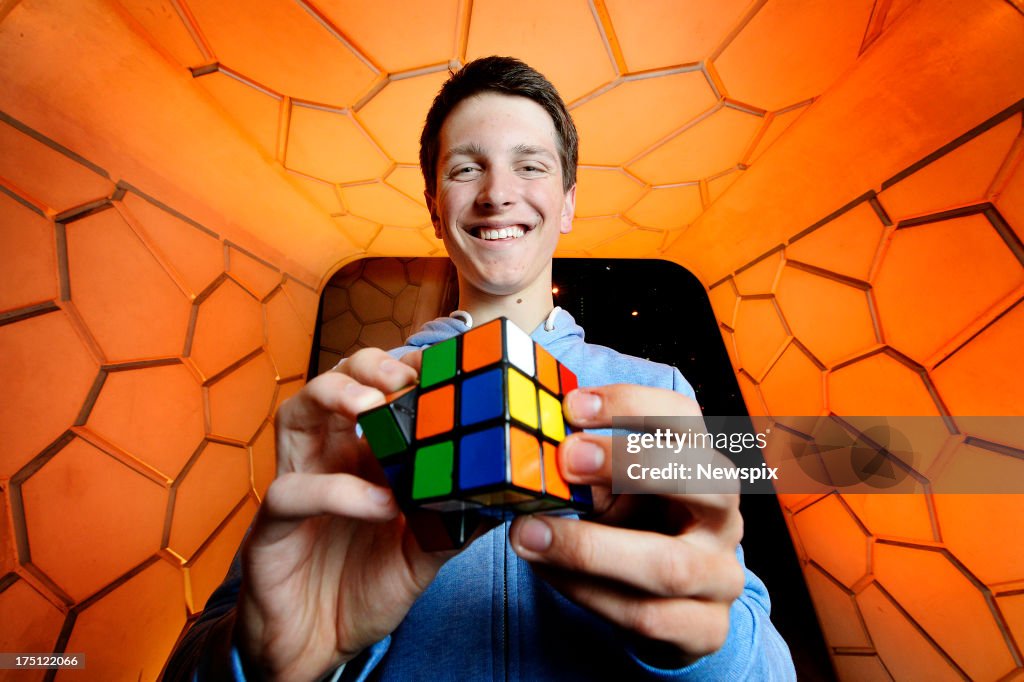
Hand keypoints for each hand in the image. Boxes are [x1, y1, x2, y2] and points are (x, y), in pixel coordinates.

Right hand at [235, 349, 449, 679]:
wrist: (317, 647)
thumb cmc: (364, 587)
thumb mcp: (425, 551)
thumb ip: (457, 520)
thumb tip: (508, 493)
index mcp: (363, 456)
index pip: (376, 391)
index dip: (404, 368)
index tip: (444, 362)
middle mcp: (326, 459)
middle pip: (333, 383)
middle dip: (367, 367)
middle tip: (405, 377)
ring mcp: (296, 484)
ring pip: (295, 415)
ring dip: (333, 397)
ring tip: (373, 407)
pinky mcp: (270, 527)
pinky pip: (293, 492)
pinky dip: (338, 491)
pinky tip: (378, 504)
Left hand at [508, 385, 744, 667]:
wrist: (667, 602)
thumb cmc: (634, 529)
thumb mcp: (611, 490)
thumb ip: (585, 471)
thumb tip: (536, 448)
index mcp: (703, 464)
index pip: (685, 420)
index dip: (632, 406)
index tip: (573, 406)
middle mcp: (723, 516)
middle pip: (705, 481)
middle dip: (631, 465)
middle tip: (565, 460)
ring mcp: (722, 575)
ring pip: (670, 565)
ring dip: (590, 549)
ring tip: (528, 534)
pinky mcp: (706, 629)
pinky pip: (646, 616)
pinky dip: (589, 594)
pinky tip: (548, 573)